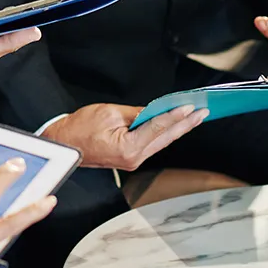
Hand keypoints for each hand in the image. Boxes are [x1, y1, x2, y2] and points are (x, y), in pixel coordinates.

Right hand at [42, 102, 207, 169]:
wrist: (65, 143)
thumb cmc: (80, 128)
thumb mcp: (109, 112)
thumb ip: (136, 113)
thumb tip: (156, 110)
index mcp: (129, 148)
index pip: (158, 128)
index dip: (175, 115)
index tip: (190, 107)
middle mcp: (134, 158)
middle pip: (165, 138)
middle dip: (185, 124)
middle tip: (203, 112)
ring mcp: (133, 160)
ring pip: (161, 142)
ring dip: (178, 129)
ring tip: (194, 117)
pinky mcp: (130, 157)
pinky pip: (152, 143)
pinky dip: (164, 133)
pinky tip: (174, 125)